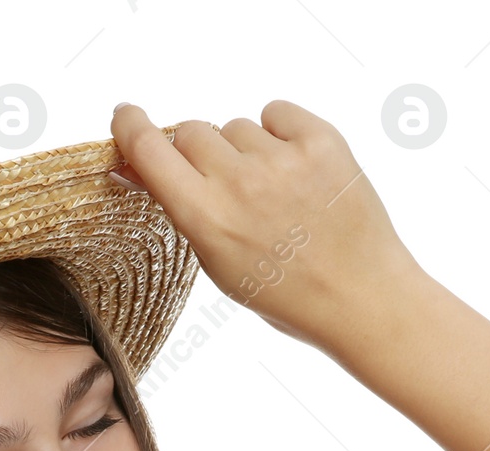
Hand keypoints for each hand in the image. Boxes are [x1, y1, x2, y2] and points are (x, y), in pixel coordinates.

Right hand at [108, 100, 419, 351]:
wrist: (363, 298)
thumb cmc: (288, 293)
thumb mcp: (220, 266)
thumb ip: (180, 212)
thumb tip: (135, 168)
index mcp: (207, 220)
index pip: (148, 148)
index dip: (131, 127)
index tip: (126, 117)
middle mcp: (240, 183)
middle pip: (191, 131)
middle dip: (198, 154)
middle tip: (226, 188)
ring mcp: (282, 159)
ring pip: (236, 127)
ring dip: (244, 151)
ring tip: (273, 193)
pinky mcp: (320, 140)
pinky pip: (276, 113)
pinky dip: (280, 134)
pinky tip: (295, 173)